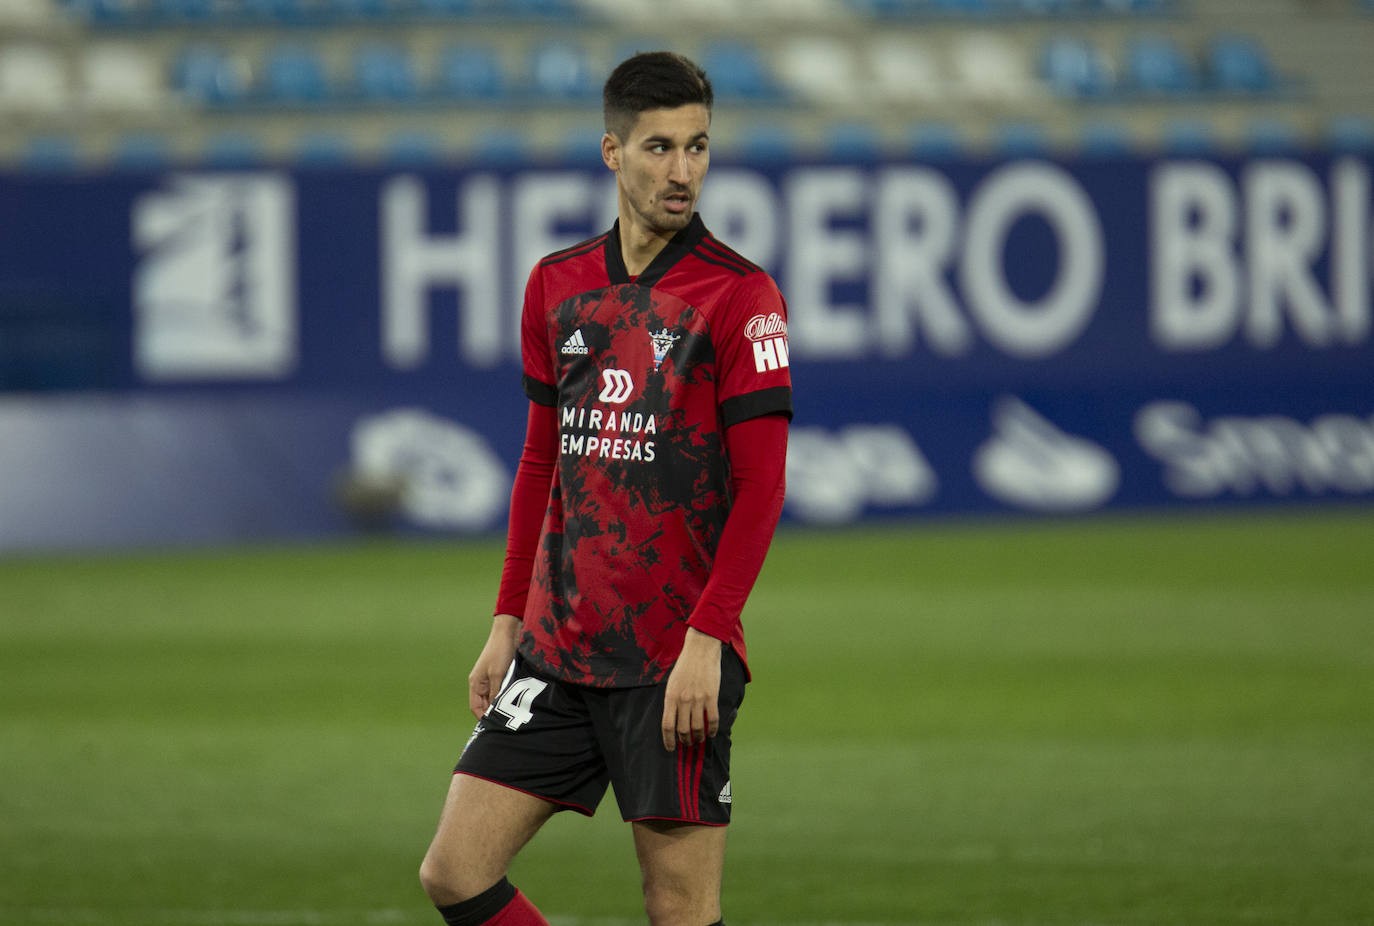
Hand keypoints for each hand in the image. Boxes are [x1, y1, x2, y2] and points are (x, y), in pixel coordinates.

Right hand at [467, 614, 521, 719]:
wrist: (510, 632)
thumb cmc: (500, 651)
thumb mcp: (498, 675)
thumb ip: (495, 694)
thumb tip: (495, 712)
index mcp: (476, 683)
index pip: (475, 707)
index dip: (483, 718)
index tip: (495, 728)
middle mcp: (483, 683)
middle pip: (486, 705)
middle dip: (495, 713)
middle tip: (508, 723)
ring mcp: (493, 679)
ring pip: (496, 698)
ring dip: (504, 705)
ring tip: (515, 714)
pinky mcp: (504, 675)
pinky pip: (504, 691)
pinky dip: (509, 696)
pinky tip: (518, 702)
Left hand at [661, 628, 723, 750]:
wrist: (700, 649)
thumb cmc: (685, 665)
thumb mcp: (672, 682)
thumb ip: (672, 700)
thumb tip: (674, 718)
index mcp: (670, 696)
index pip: (667, 725)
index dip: (668, 740)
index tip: (670, 748)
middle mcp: (683, 700)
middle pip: (683, 729)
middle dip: (685, 740)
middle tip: (687, 744)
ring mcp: (698, 699)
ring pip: (698, 727)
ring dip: (698, 737)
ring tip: (699, 740)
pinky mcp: (711, 696)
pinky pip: (713, 719)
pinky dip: (713, 729)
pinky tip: (712, 733)